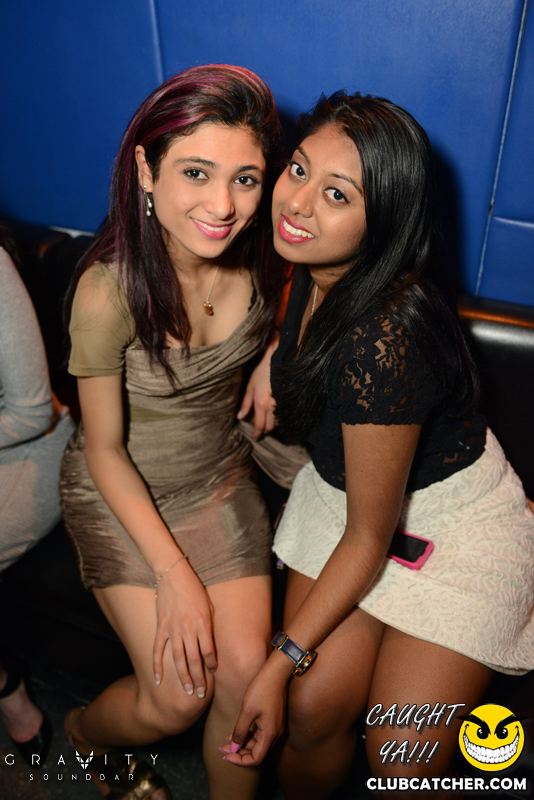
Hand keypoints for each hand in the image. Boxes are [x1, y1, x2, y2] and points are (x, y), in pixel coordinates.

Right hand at [152, 558, 216, 697]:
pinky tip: (158, 680)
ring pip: (178, 659)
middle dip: (199, 679)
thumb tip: (211, 643)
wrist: (173, 574)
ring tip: (187, 692)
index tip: (213, 672)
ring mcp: (173, 629)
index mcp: (203, 623)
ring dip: (183, 677)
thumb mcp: (209, 605)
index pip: (209, 651)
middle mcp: (188, 629)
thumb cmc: (195, 588)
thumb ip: (210, 625)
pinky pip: (158, 650)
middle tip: (201, 694)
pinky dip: (157, 666)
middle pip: (194, 660)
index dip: (212, 664)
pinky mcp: (161, 627)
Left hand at [221, 657, 289, 766]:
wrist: (276, 672)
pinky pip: (261, 733)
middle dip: (239, 753)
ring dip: (243, 743)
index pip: (256, 759)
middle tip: (222, 748)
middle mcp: (275, 733)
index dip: (240, 761)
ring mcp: (275, 726)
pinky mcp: (273, 719)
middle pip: (257, 752)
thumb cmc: (262, 689)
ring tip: (227, 740)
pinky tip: (237, 731)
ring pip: (258, 743)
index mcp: (269, 733)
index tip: (226, 755)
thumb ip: (240, 731)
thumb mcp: (247, 710)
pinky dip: (249, 735)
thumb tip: (234, 747)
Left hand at [237, 335, 278, 439]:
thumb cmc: (263, 370)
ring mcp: (284, 403)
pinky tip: (278, 414)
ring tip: (269, 420)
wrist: (280, 359)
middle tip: (261, 429)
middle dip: (265, 430)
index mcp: (261, 402)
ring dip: (274, 423)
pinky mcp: (292, 400)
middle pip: (271, 427)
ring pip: (279, 422)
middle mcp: (273, 405)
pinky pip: (287, 414)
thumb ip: (246, 402)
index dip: (258, 434)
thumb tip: (240, 417)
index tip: (255, 438)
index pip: (260, 425)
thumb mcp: (250, 385)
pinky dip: (281, 417)